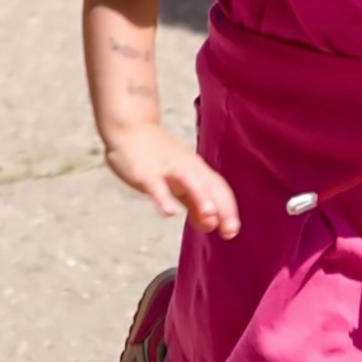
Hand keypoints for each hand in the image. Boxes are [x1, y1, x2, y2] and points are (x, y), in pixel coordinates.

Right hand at [104, 124, 241, 237]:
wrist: (130, 129)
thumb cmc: (156, 158)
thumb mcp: (179, 183)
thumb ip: (195, 202)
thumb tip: (211, 224)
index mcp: (197, 172)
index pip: (220, 190)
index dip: (228, 210)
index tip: (231, 232)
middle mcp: (187, 169)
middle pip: (210, 186)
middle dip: (222, 208)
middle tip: (229, 231)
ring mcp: (167, 169)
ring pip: (189, 182)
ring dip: (201, 198)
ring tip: (210, 216)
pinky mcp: (146, 172)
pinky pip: (156, 185)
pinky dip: (164, 198)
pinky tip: (168, 212)